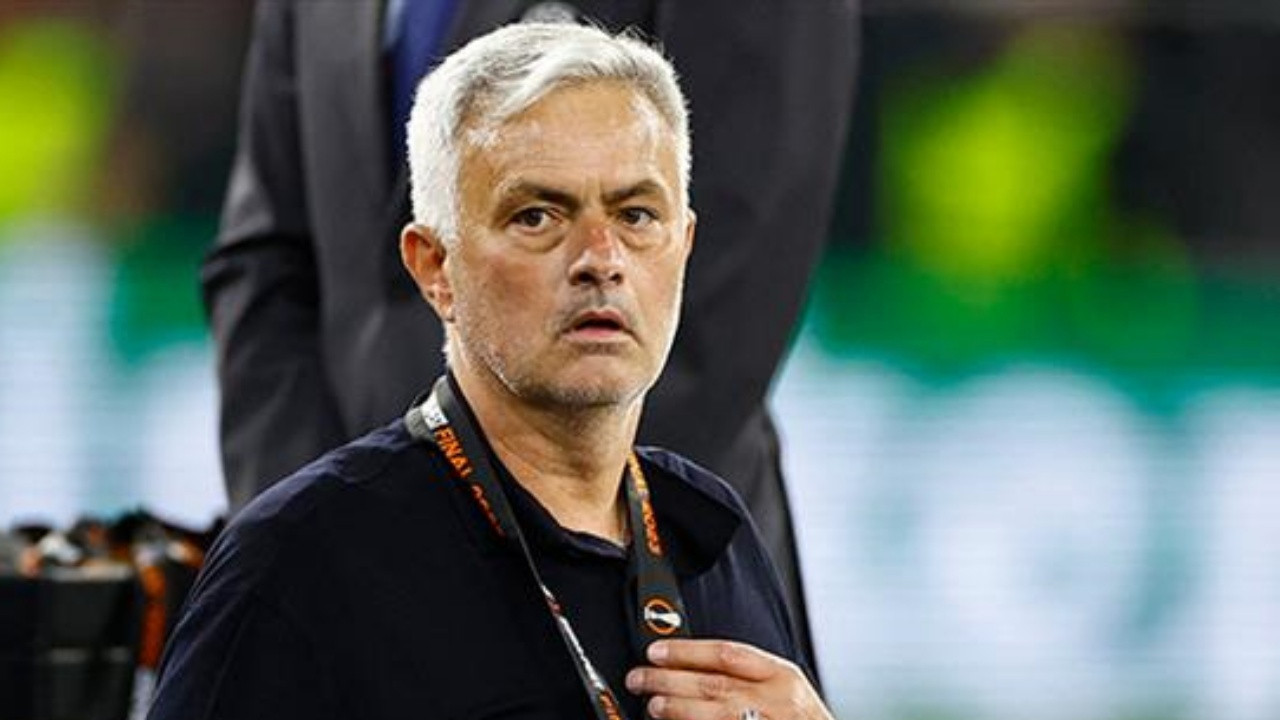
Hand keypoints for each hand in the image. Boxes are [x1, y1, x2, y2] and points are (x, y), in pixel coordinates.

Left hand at [625, 638, 833, 719]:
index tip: (657, 651)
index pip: (727, 654)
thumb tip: (694, 664)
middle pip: (712, 685)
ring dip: (675, 709)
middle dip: (669, 679)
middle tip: (639, 677)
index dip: (687, 651)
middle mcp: (774, 703)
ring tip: (651, 704)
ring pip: (712, 714)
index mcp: (782, 677)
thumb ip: (751, 675)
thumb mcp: (788, 688)